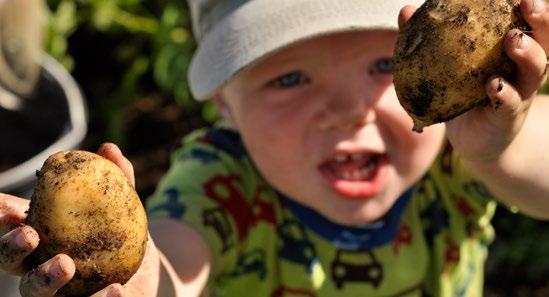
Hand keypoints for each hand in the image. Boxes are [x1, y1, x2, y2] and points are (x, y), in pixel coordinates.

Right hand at [0, 143, 159, 295]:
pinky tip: (115, 289)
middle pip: (11, 263)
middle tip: (29, 235)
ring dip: (44, 279)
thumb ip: (116, 179)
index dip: (1, 218)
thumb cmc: (122, 232)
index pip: (10, 226)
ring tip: (66, 264)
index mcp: (42, 236)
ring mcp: (57, 293)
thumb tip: (108, 149)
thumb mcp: (122, 205)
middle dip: (11, 249)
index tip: (6, 209)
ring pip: (35, 293)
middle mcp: (39, 266)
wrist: (146, 268)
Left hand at [400, 0, 547, 161]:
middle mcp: (522, 70)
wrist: (476, 140)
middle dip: (541, 21)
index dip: (532, 7)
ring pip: (534, 71)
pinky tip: (493, 85)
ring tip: (514, 40)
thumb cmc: (463, 95)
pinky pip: (510, 104)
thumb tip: (407, 12)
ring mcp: (520, 93)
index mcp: (511, 52)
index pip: (528, 23)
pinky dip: (504, 94)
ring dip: (527, 54)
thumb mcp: (448, 67)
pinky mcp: (508, 118)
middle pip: (543, 41)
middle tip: (528, 3)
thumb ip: (429, 40)